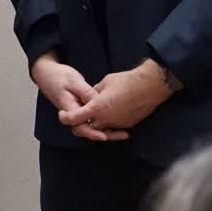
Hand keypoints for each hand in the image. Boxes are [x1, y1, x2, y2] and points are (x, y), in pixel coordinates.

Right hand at [31, 52, 126, 142]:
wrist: (47, 73)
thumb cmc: (59, 76)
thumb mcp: (74, 81)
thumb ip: (86, 93)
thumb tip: (99, 103)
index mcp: (69, 108)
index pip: (80, 126)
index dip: (93, 133)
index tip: (105, 136)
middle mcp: (72, 113)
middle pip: (87, 130)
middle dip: (105, 134)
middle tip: (122, 135)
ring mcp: (76, 112)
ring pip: (89, 126)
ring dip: (105, 130)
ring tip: (122, 131)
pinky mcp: (79, 109)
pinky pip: (90, 119)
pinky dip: (101, 121)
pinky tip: (114, 120)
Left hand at [59, 60, 173, 134]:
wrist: (149, 86)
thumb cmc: (126, 81)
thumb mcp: (104, 82)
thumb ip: (93, 92)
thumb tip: (90, 96)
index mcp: (96, 108)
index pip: (75, 119)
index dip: (66, 118)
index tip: (62, 115)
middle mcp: (106, 119)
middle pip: (87, 128)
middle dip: (80, 124)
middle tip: (78, 116)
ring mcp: (117, 124)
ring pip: (101, 129)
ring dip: (96, 124)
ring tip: (93, 113)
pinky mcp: (127, 124)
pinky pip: (113, 127)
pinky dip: (108, 123)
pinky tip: (109, 113)